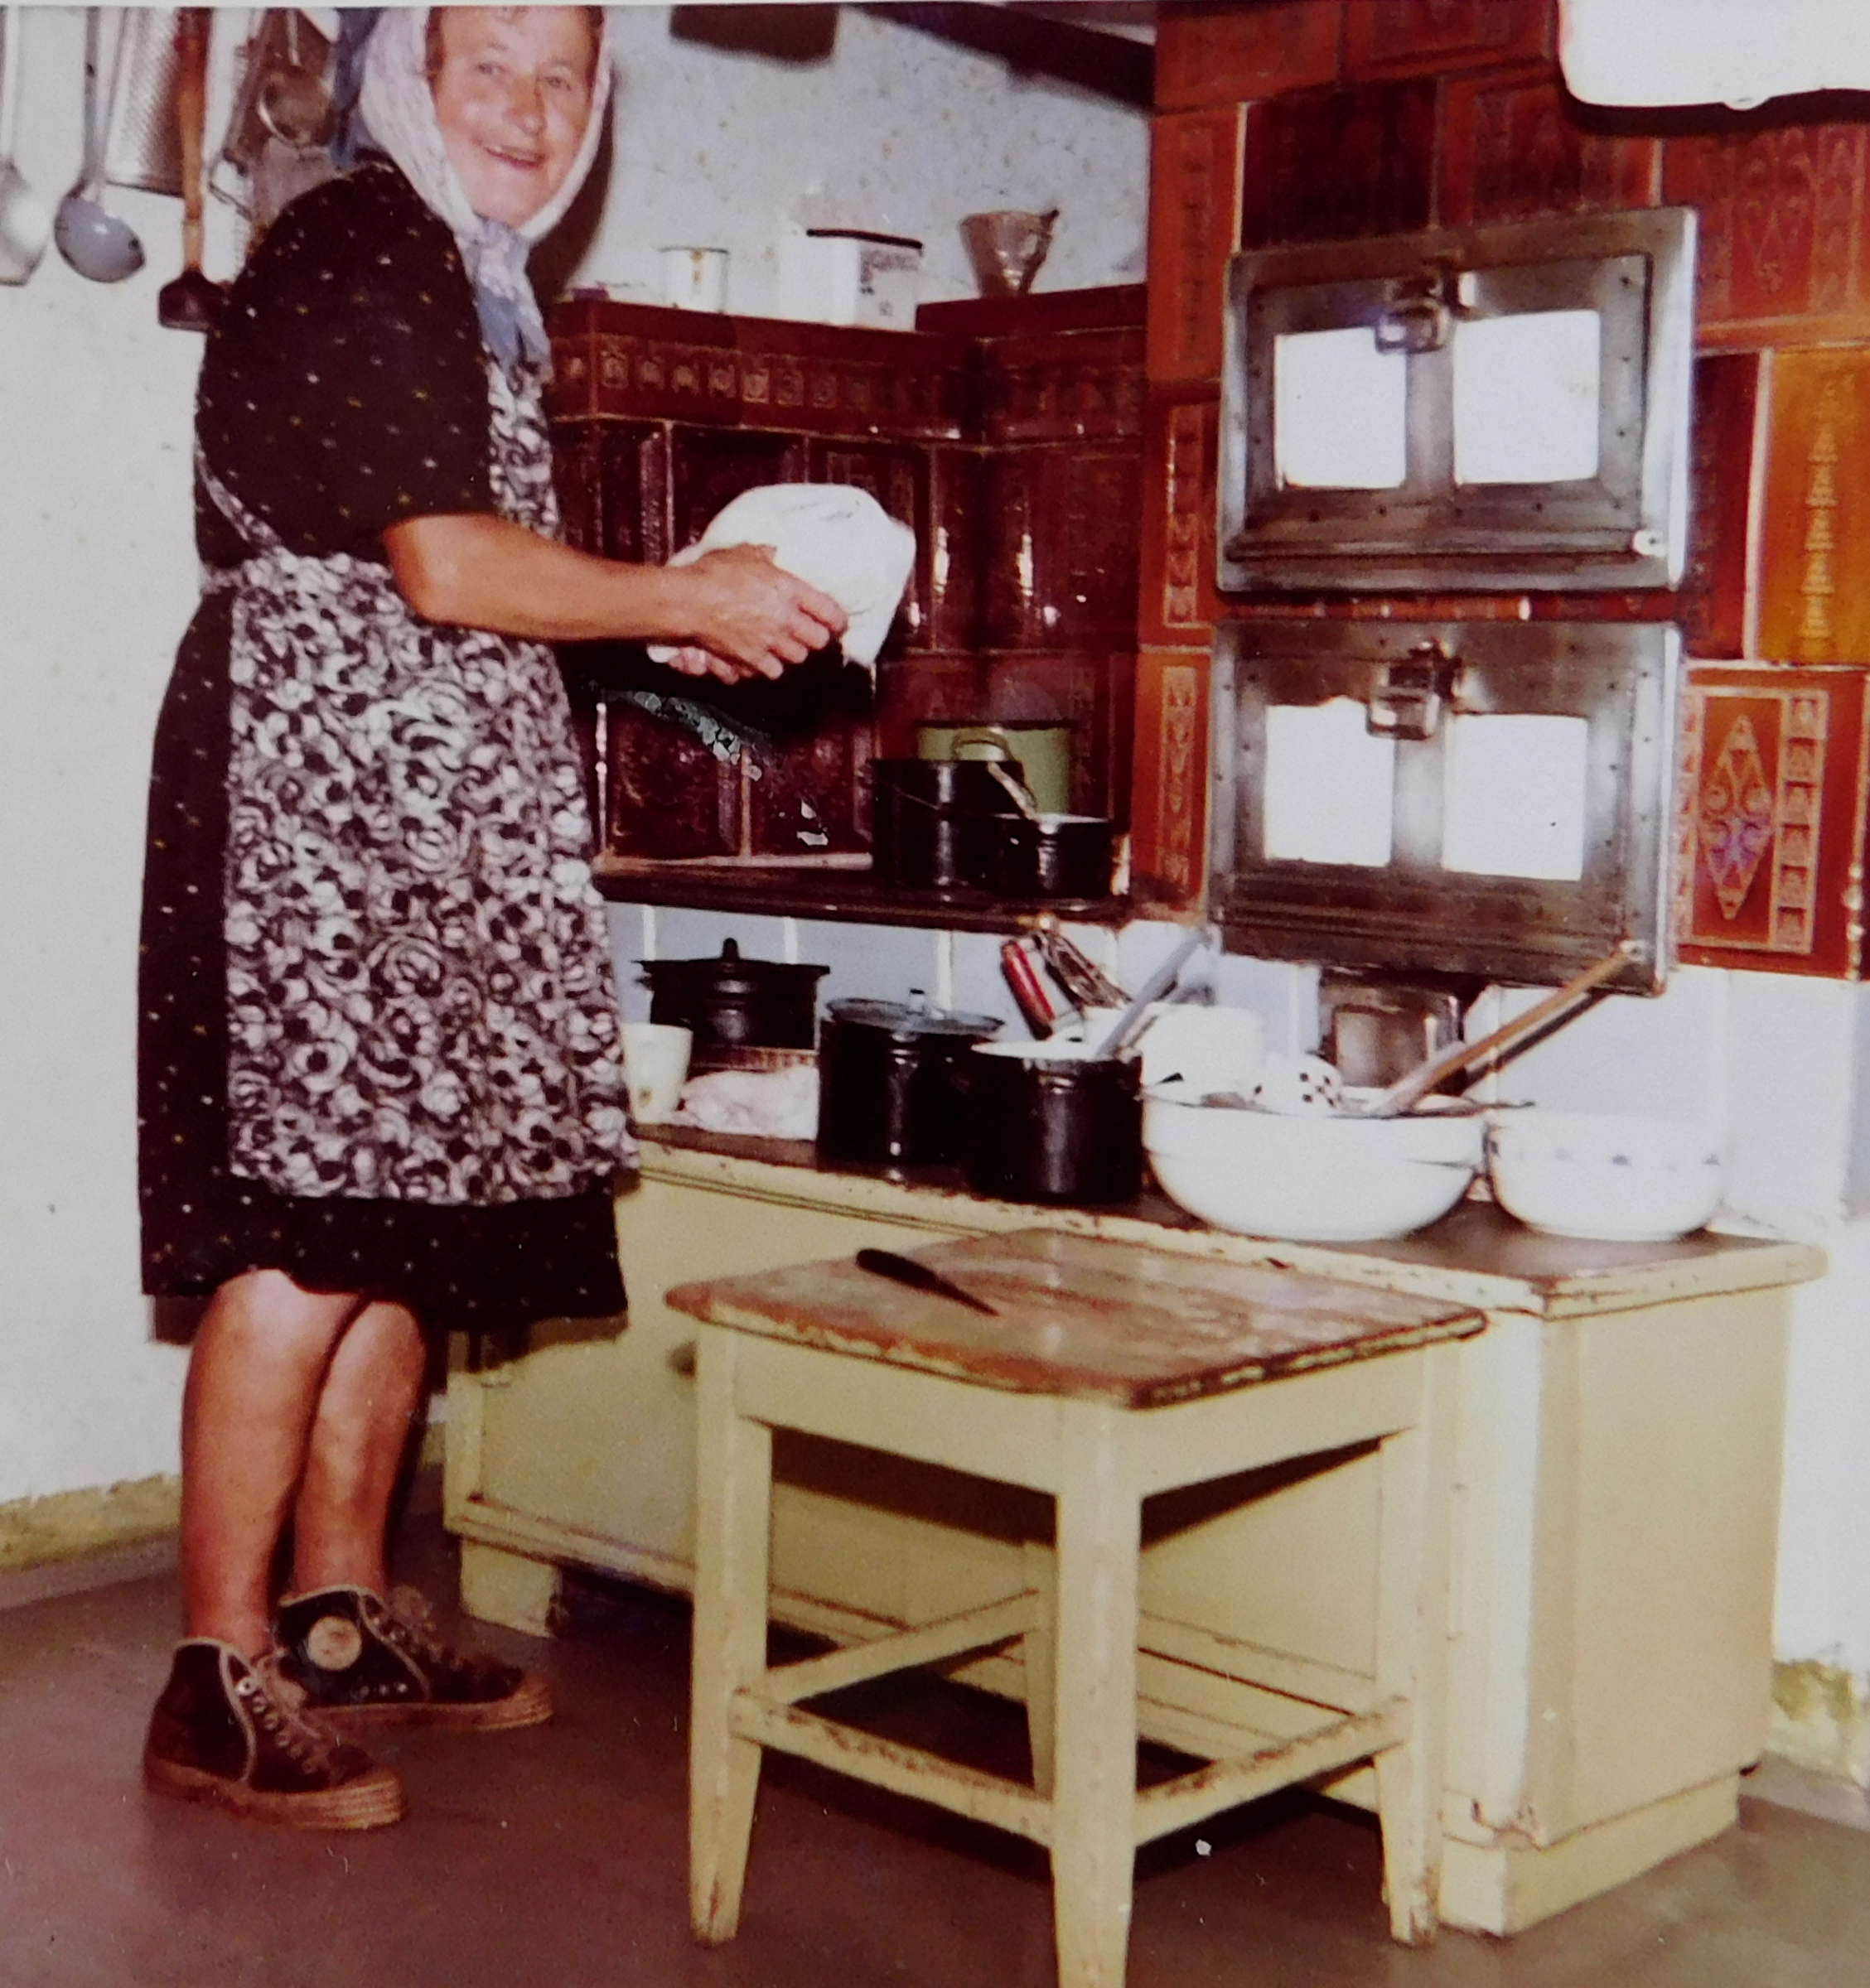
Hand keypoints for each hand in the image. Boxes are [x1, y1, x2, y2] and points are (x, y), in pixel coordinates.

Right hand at [671, 544, 847, 681]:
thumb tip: (774, 551)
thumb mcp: (743, 553)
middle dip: (815, 638)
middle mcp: (785, 618)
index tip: (838, 624)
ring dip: (792, 652)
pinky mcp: (752, 659)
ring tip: (783, 644)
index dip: (838, 620)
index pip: (830, 611)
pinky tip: (763, 657)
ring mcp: (770, 641)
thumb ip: (764, 555)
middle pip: (818, 641)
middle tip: (809, 634)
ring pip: (797, 658)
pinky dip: (770, 667)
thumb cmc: (714, 573)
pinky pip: (773, 671)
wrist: (690, 600)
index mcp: (789, 590)